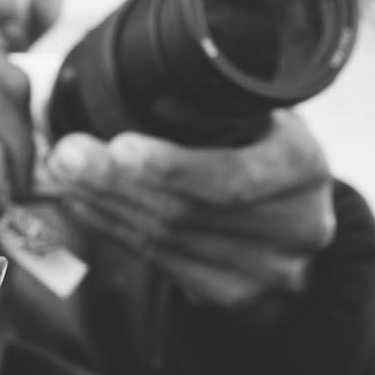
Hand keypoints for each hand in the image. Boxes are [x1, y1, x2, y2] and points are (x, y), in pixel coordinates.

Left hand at [37, 111, 338, 313]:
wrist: (311, 236)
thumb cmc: (277, 158)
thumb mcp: (274, 121)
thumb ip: (229, 108)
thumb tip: (147, 78)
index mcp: (303, 171)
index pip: (234, 178)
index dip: (173, 167)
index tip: (120, 147)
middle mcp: (290, 228)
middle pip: (188, 211)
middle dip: (116, 182)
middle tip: (65, 155)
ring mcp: (263, 270)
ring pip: (166, 240)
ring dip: (105, 205)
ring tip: (63, 174)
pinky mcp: (232, 296)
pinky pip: (160, 262)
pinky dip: (114, 229)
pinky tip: (83, 204)